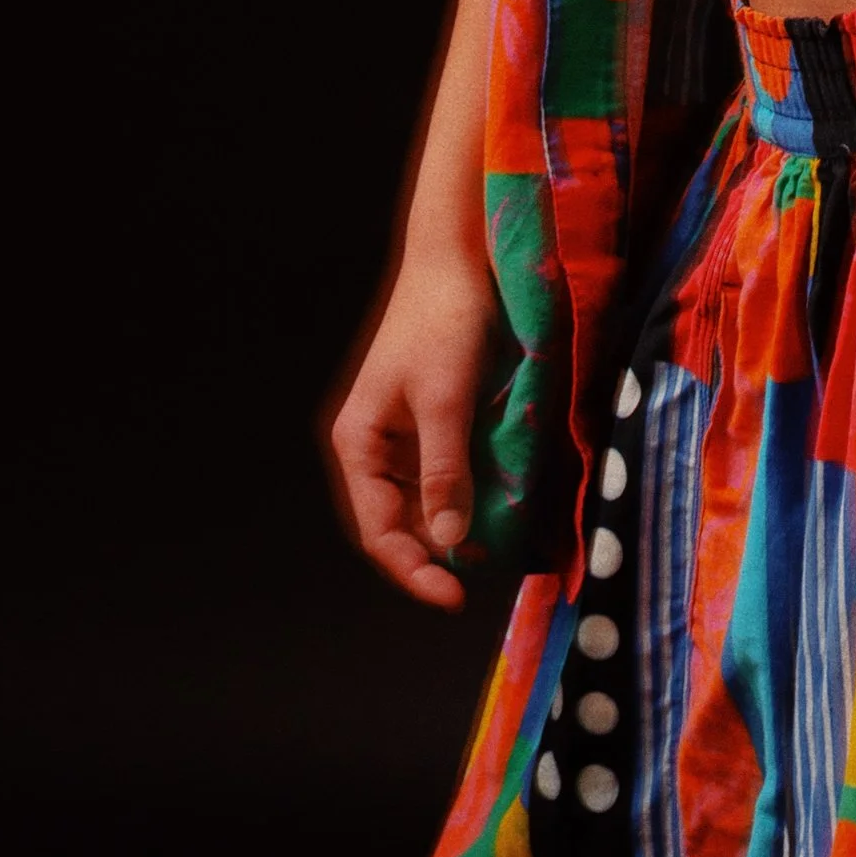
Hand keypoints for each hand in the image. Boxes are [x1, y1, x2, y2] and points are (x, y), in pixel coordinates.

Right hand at [327, 253, 496, 610]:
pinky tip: (496, 509)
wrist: (458, 260)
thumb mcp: (446, 401)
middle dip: (433, 554)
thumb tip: (447, 539)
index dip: (412, 569)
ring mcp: (403, 434)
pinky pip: (445, 473)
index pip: (378, 529)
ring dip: (453, 528)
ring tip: (493, 550)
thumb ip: (445, 470)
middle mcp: (374, 445)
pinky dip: (467, 495)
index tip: (454, 596)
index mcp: (358, 442)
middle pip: (397, 521)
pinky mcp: (434, 420)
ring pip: (424, 501)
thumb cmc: (443, 322)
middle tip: (478, 577)